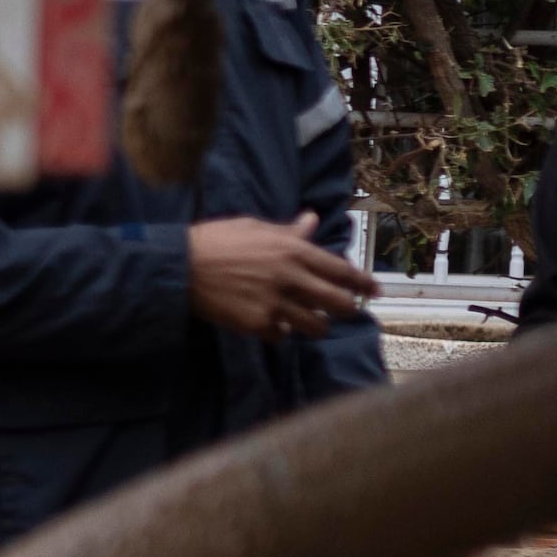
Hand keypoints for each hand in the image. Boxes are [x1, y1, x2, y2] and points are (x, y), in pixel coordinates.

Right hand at [186, 211, 374, 343]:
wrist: (180, 266)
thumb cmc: (216, 240)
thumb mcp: (255, 228)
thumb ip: (288, 231)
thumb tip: (311, 220)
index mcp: (293, 250)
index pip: (342, 270)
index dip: (363, 283)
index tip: (376, 291)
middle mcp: (291, 278)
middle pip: (338, 303)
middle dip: (348, 308)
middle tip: (347, 310)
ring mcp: (275, 304)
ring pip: (315, 326)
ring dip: (316, 325)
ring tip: (310, 321)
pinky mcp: (257, 324)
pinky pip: (283, 335)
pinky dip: (282, 332)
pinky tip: (274, 324)